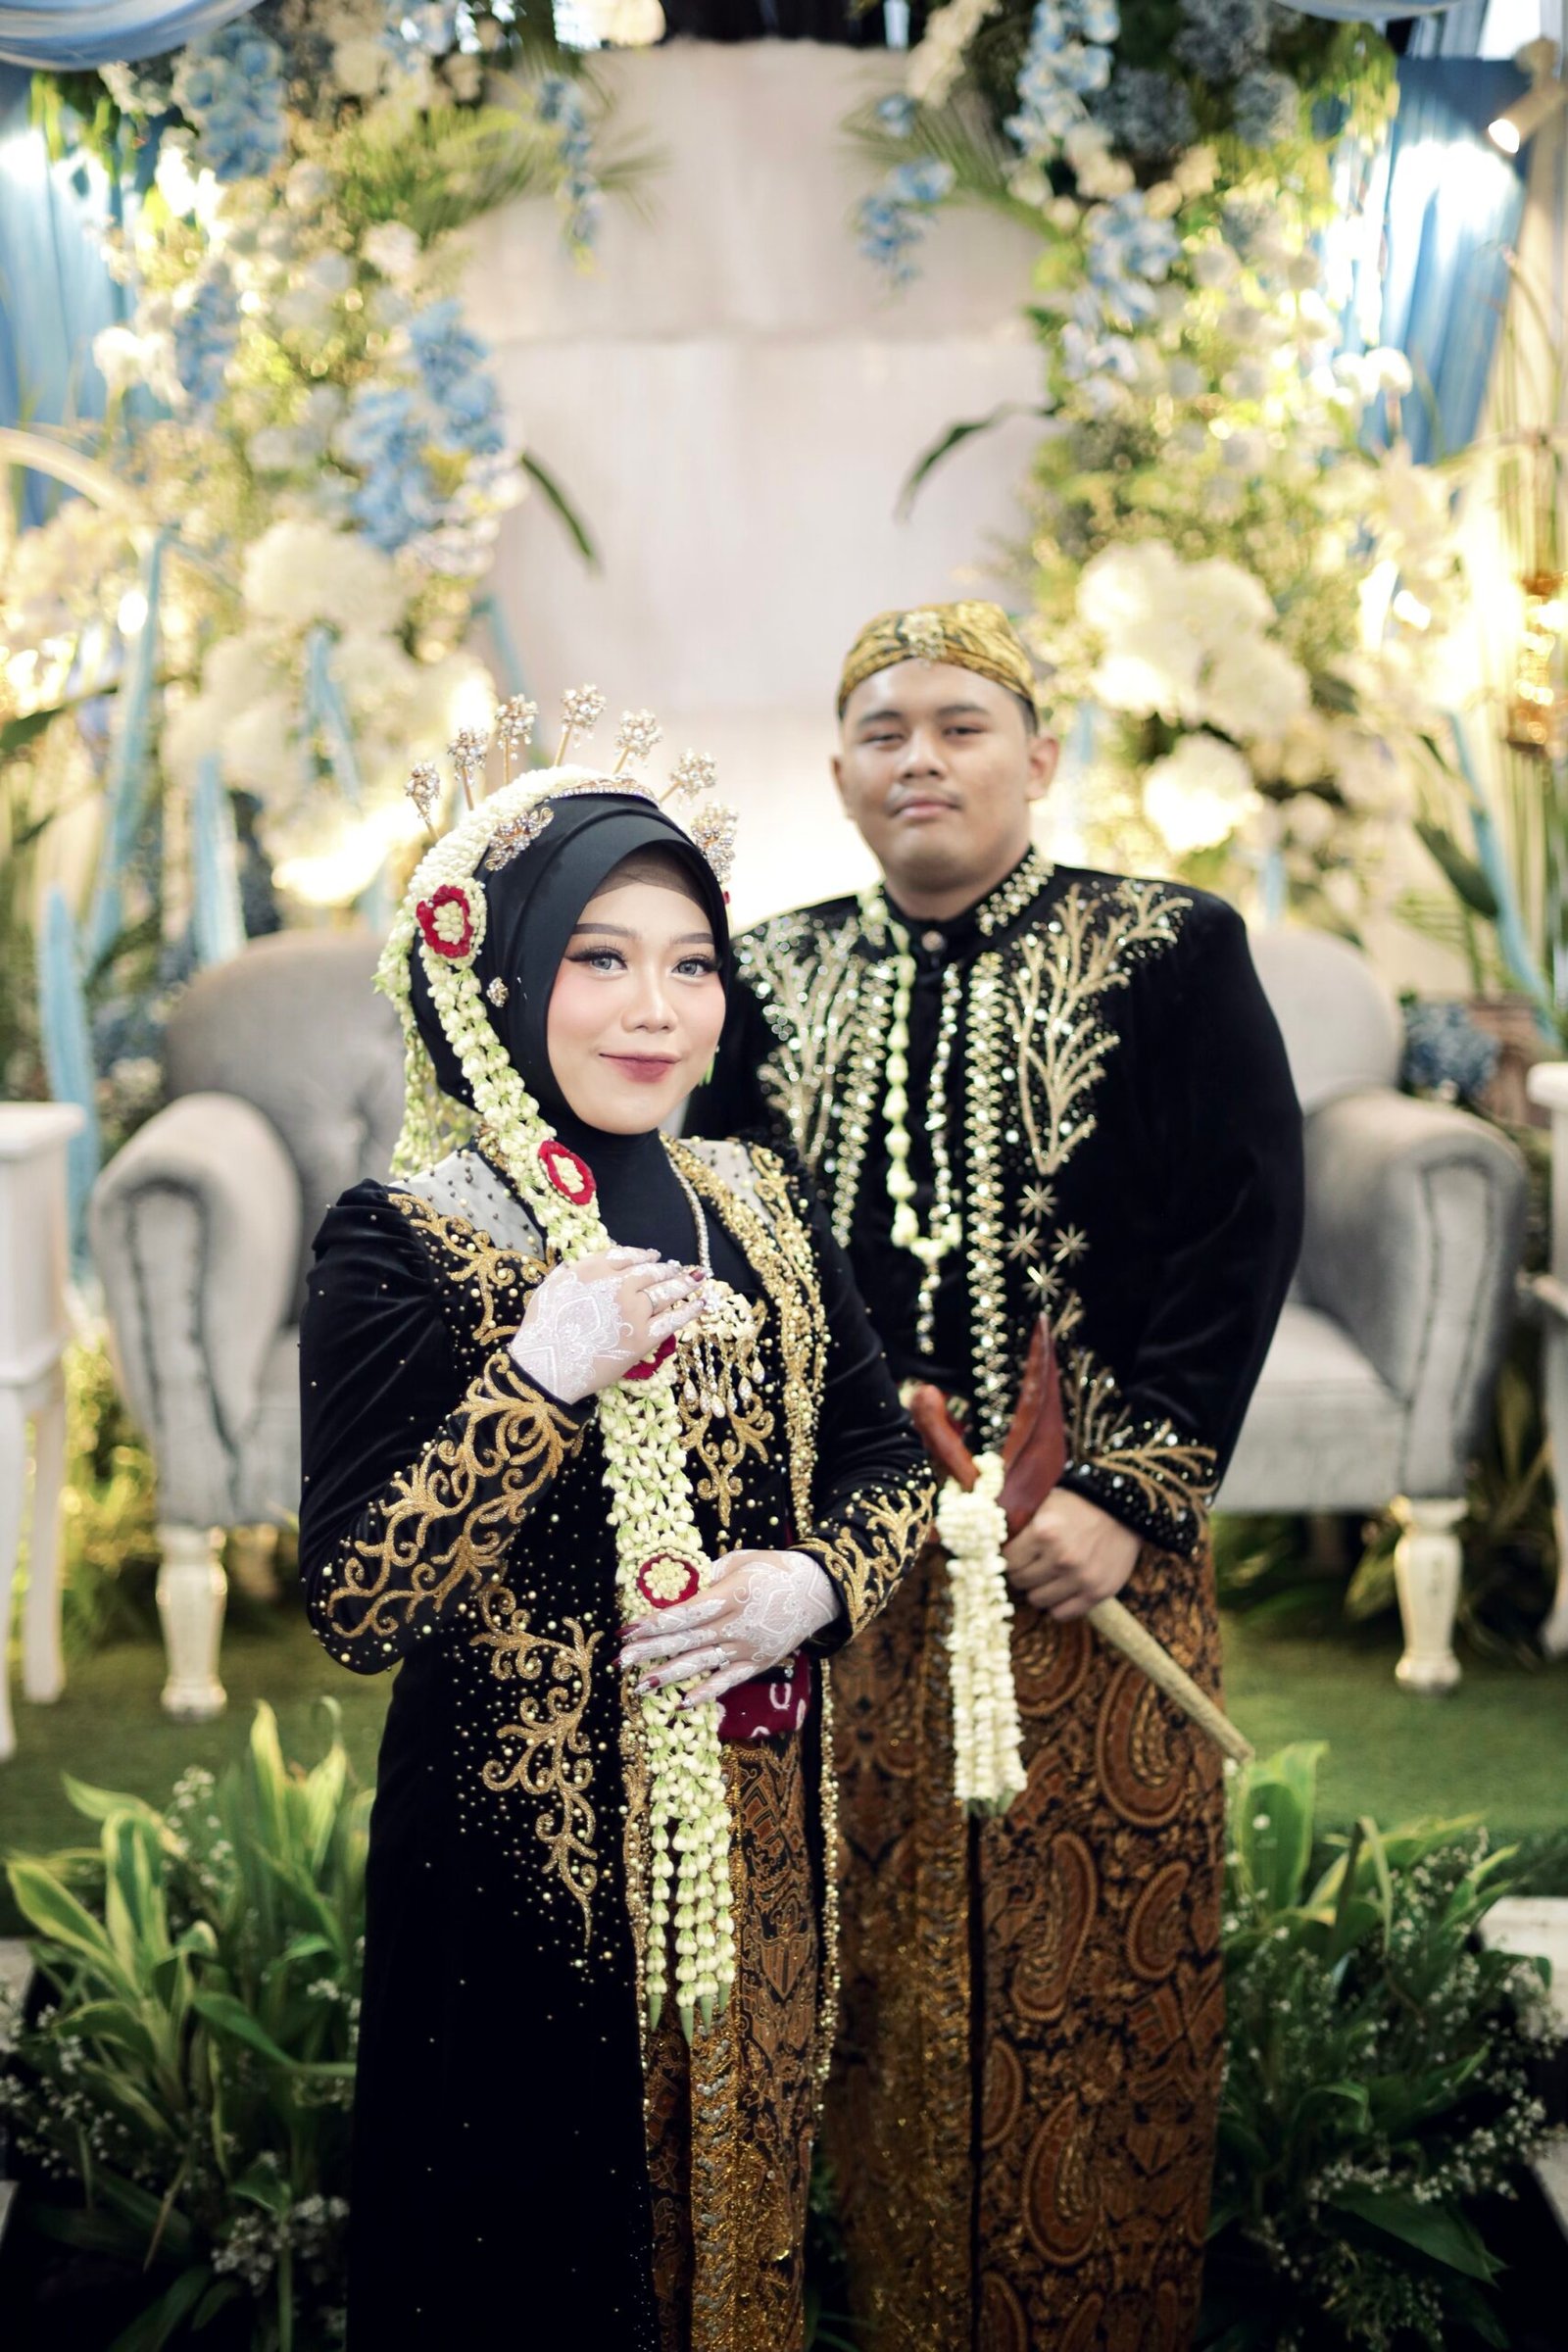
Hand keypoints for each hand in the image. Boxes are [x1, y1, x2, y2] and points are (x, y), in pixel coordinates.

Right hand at [509, 1247, 704, 1405]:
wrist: (548, 1367)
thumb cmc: (542, 1332)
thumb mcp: (548, 1291)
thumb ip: (565, 1274)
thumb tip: (573, 1264)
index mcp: (592, 1270)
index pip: (626, 1255)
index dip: (643, 1255)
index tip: (653, 1256)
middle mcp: (617, 1285)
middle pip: (650, 1271)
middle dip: (666, 1269)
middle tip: (676, 1269)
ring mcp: (633, 1310)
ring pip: (666, 1292)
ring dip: (684, 1283)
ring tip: (697, 1278)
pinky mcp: (644, 1337)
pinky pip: (674, 1319)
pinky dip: (691, 1310)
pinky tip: (702, 1303)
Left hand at [618, 1548, 839, 1707]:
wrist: (817, 1592)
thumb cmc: (772, 1569)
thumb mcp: (740, 1561)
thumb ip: (708, 1575)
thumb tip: (678, 1588)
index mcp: (731, 1595)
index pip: (685, 1612)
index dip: (654, 1623)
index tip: (627, 1629)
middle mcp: (737, 1624)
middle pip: (686, 1640)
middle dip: (651, 1651)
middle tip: (621, 1661)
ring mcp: (747, 1647)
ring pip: (702, 1663)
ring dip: (670, 1675)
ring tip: (641, 1686)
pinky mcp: (758, 1663)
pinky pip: (729, 1681)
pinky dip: (707, 1693)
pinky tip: (683, 1703)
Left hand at [1002, 1489, 1139, 1621]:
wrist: (1123, 1509)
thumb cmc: (1079, 1503)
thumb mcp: (1045, 1502)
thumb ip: (1019, 1522)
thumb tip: (987, 1538)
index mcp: (1043, 1532)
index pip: (1007, 1561)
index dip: (1008, 1558)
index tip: (1013, 1555)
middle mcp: (1061, 1558)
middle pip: (1021, 1582)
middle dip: (1022, 1573)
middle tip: (1030, 1564)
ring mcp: (1081, 1578)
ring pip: (1038, 1600)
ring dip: (1038, 1589)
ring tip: (1047, 1575)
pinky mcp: (1098, 1592)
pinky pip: (1063, 1613)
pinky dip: (1058, 1604)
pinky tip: (1061, 1589)